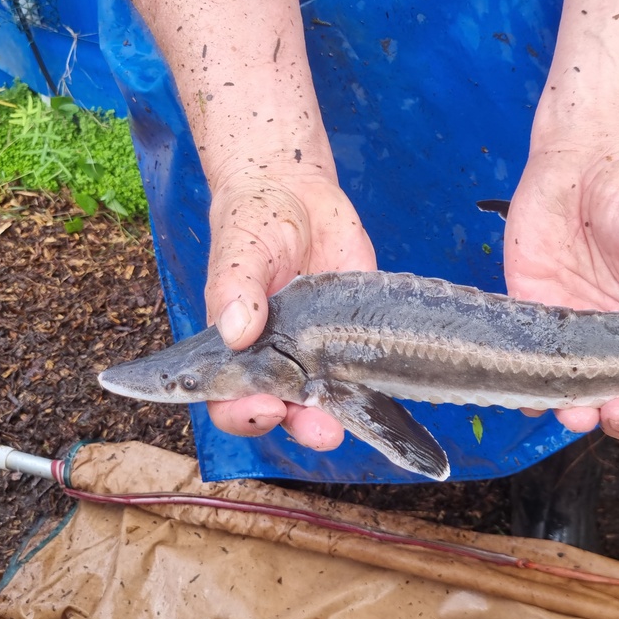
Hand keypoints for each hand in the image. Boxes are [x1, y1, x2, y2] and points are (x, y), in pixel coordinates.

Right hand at [203, 172, 374, 449]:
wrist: (296, 191)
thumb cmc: (253, 222)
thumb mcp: (239, 249)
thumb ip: (235, 290)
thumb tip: (237, 333)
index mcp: (237, 349)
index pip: (229, 399)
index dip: (242, 413)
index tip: (263, 406)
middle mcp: (277, 360)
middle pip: (282, 412)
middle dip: (301, 425)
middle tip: (319, 427)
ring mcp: (318, 352)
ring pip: (327, 401)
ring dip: (337, 416)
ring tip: (345, 422)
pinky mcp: (357, 335)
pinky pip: (367, 371)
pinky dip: (377, 387)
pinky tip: (389, 391)